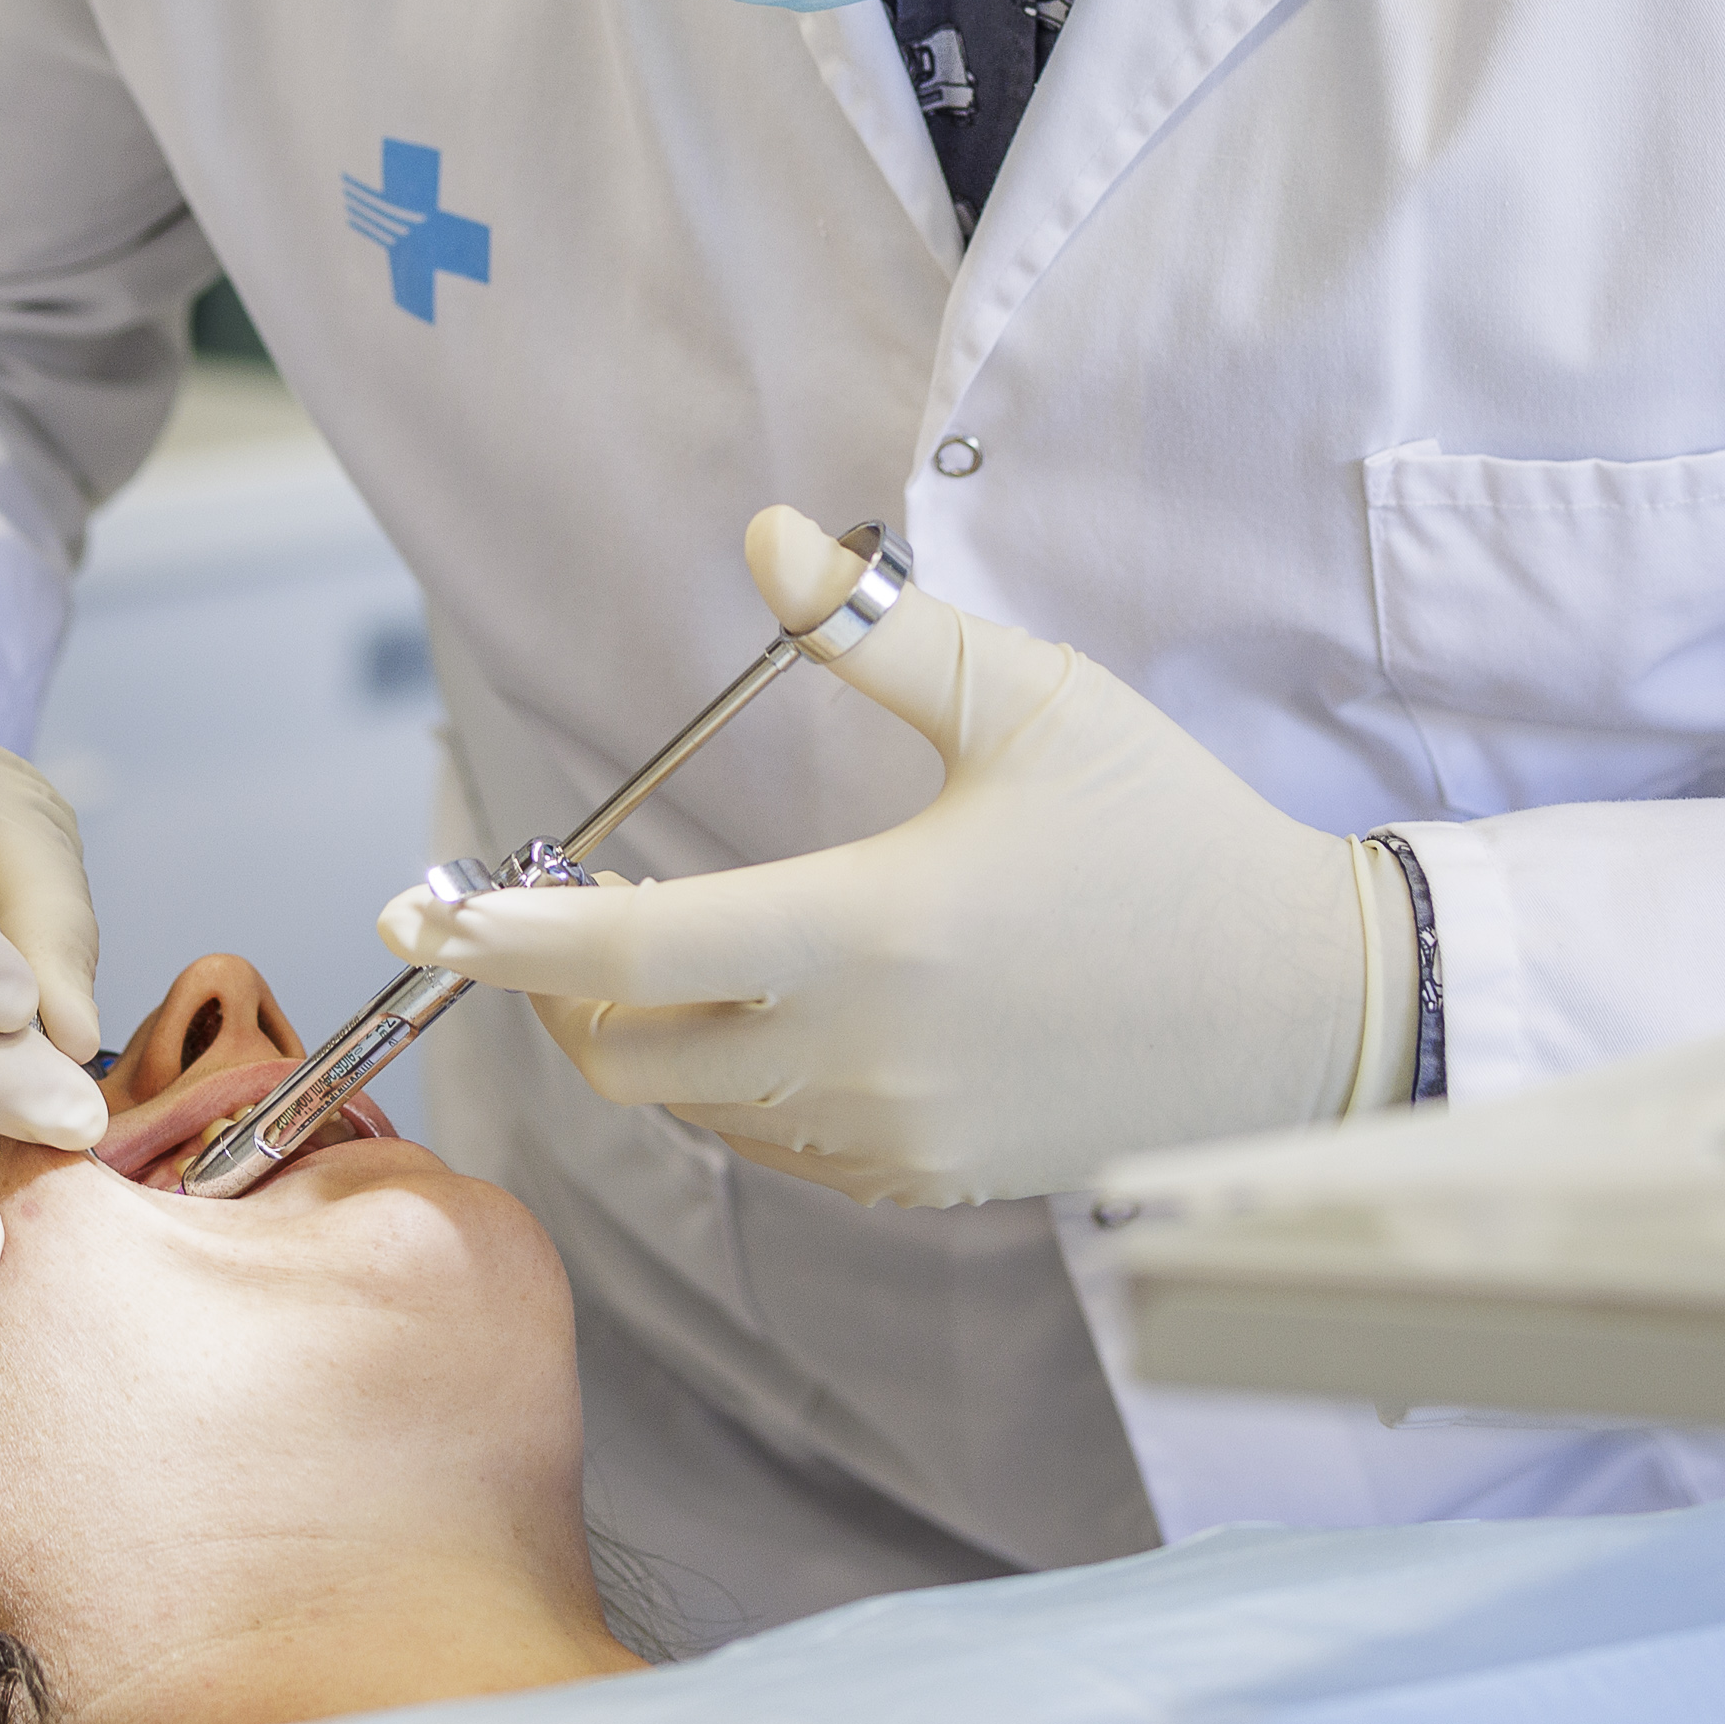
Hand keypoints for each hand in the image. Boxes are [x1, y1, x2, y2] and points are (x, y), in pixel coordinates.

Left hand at [389, 505, 1394, 1206]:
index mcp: (864, 935)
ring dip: (660, 1036)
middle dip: (571, 988)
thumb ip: (877, 628)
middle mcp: (856, 1060)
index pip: (625, 955)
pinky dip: (742, 1086)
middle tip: (573, 908)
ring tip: (680, 948)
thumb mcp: (1034, 701)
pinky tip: (791, 1010)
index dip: (499, 936)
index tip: (416, 912)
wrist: (1307, 1011)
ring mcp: (890, 1140)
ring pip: (697, 1107)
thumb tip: (760, 538)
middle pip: (626, 1053)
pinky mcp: (927, 1185)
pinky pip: (777, 1145)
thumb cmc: (1168, 837)